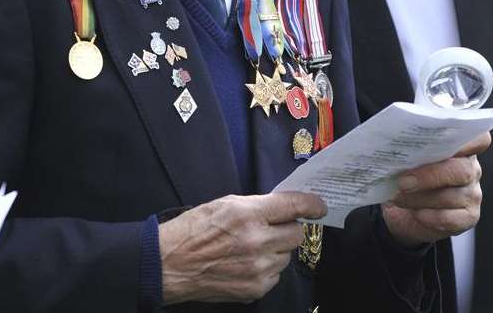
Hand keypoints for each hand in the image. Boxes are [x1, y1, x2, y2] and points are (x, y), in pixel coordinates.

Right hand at [159, 191, 325, 304]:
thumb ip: (257, 206)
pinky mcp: (254, 289)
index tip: (319, 206)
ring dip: (277, 249)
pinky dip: (267, 267)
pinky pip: (275, 275)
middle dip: (290, 228)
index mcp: (248, 214)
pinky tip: (248, 262)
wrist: (172, 264)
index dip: (311, 204)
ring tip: (253, 245)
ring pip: (286, 256)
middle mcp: (257, 242)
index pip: (292, 206)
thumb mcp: (225, 204)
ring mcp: (257, 269)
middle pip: (296, 234)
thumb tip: (283, 209)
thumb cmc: (195, 228)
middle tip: (275, 226)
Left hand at [382, 132, 490, 246]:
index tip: (443, 142)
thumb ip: (411, 147)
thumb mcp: (406, 155)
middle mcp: (471, 168)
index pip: (478, 139)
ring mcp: (472, 194)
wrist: (400, 205)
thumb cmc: (405, 172)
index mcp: (460, 146)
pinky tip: (417, 213)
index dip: (467, 141)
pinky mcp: (468, 217)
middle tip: (403, 181)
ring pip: (453, 196)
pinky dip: (431, 216)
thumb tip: (395, 141)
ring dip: (422, 198)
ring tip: (399, 196)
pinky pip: (452, 219)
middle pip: (462, 170)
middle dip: (430, 176)